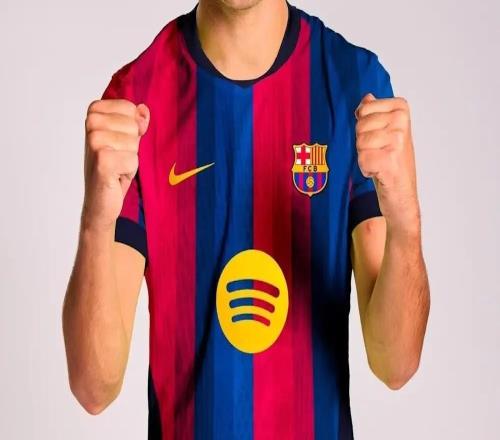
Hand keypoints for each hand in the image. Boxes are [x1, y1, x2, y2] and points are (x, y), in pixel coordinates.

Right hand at [82, 99, 149, 231]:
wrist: (99, 200)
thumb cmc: (112, 168)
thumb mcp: (126, 140)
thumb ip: (135, 122)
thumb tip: (143, 109)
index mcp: (94, 114)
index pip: (129, 108)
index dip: (133, 128)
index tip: (119, 143)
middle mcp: (91, 125)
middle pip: (133, 125)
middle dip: (132, 145)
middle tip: (118, 158)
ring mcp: (94, 142)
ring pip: (134, 142)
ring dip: (131, 158)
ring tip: (117, 166)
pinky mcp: (102, 160)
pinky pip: (133, 159)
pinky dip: (130, 171)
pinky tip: (116, 176)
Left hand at [355, 93, 419, 233]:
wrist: (401, 191)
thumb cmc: (392, 160)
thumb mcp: (384, 131)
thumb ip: (374, 113)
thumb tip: (367, 97)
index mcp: (401, 109)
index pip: (363, 110)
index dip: (364, 128)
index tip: (380, 138)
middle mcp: (401, 122)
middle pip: (359, 126)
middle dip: (363, 143)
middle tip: (379, 152)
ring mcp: (397, 140)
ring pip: (359, 142)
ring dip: (364, 156)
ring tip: (380, 161)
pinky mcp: (390, 159)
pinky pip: (362, 159)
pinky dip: (366, 169)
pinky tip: (379, 171)